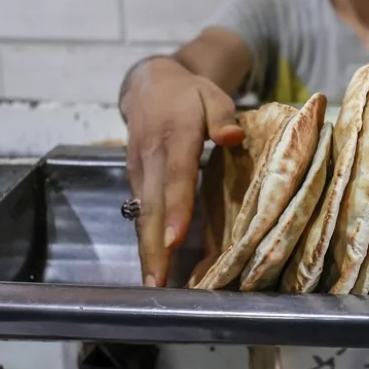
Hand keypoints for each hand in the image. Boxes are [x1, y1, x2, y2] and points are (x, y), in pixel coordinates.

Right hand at [120, 55, 243, 286]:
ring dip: (147, 250)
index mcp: (175, 136)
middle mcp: (151, 156)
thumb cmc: (190, 94)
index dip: (176, 210)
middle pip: (153, 206)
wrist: (149, 83)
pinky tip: (154, 264)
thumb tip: (234, 138)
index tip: (176, 240)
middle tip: (157, 283)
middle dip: (155, 247)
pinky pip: (140, 211)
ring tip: (154, 285)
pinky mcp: (134, 178)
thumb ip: (223, 116)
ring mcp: (139, 169)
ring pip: (142, 214)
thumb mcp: (212, 94)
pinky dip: (146, 238)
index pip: (176, 177)